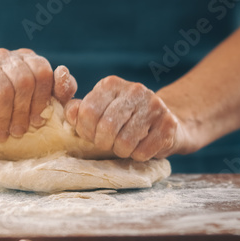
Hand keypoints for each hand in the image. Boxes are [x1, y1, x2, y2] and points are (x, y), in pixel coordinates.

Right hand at [0, 48, 76, 143]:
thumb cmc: (12, 114)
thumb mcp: (40, 104)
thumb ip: (59, 91)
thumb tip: (63, 72)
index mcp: (27, 58)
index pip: (42, 71)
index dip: (42, 99)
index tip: (38, 121)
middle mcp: (5, 57)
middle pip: (23, 81)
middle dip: (24, 112)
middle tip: (19, 132)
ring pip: (3, 92)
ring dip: (5, 119)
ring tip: (3, 135)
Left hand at [65, 76, 191, 160]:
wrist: (166, 122)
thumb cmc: (125, 120)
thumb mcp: (100, 111)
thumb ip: (81, 112)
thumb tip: (70, 113)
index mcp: (111, 84)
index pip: (88, 111)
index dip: (86, 131)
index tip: (94, 135)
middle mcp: (134, 90)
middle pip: (106, 128)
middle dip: (104, 143)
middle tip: (110, 144)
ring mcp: (154, 105)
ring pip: (125, 142)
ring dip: (122, 151)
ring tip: (126, 146)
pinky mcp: (169, 124)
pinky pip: (143, 152)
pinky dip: (139, 156)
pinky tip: (142, 147)